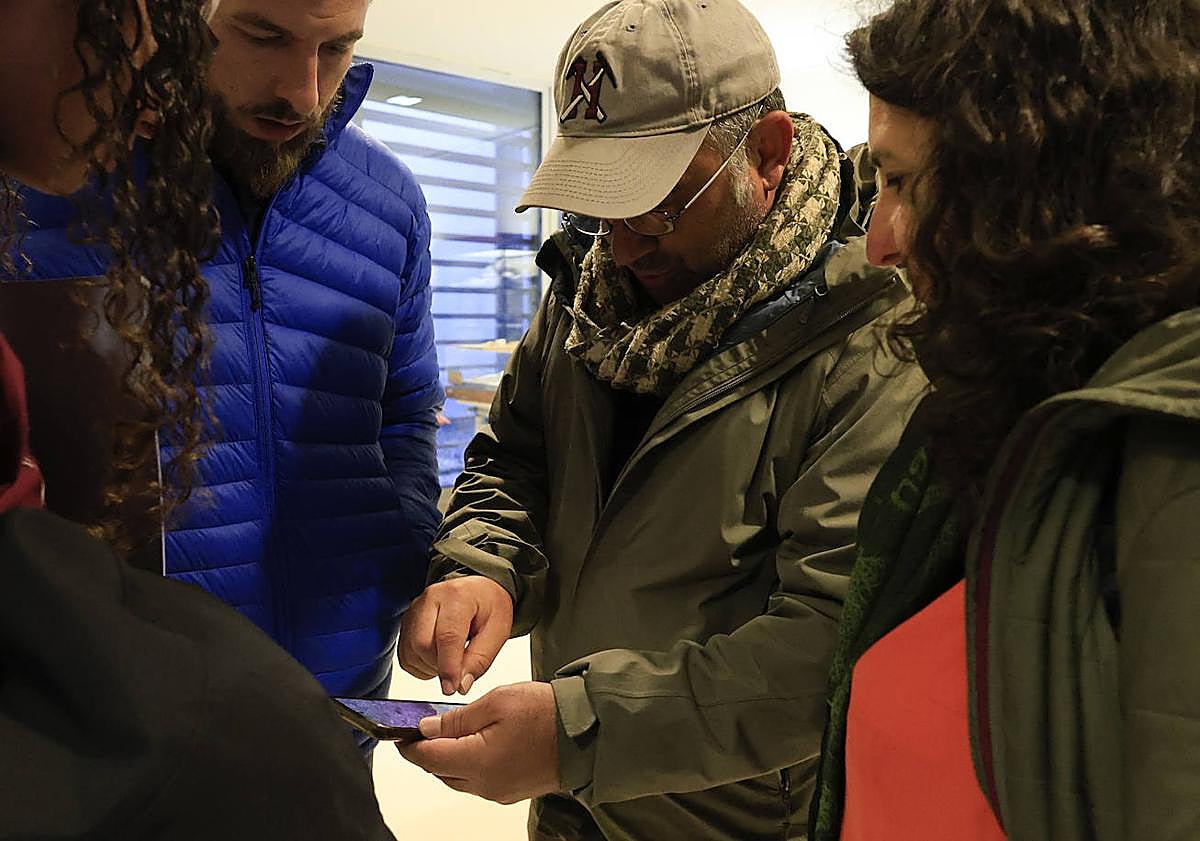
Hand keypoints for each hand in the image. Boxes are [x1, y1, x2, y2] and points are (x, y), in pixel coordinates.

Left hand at [397, 682, 559, 804]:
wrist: (586, 732)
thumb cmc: (547, 714)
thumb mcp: (497, 702)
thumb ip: (457, 718)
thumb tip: (429, 728)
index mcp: (477, 762)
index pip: (427, 758)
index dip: (409, 745)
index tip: (400, 733)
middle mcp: (485, 784)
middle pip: (440, 771)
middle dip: (429, 751)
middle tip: (425, 727)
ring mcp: (499, 791)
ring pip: (458, 778)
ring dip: (449, 758)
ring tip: (453, 731)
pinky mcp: (511, 790)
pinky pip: (478, 780)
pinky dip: (470, 763)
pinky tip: (477, 742)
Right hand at [398, 576, 513, 694]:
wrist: (477, 591)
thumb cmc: (488, 606)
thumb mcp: (498, 631)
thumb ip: (480, 660)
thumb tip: (461, 685)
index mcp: (458, 596)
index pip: (447, 636)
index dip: (448, 667)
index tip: (453, 688)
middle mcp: (430, 599)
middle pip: (422, 643)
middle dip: (439, 666)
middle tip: (459, 669)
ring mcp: (414, 610)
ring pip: (411, 651)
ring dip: (430, 667)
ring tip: (452, 659)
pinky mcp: (406, 623)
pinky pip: (406, 655)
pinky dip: (421, 665)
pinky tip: (439, 658)